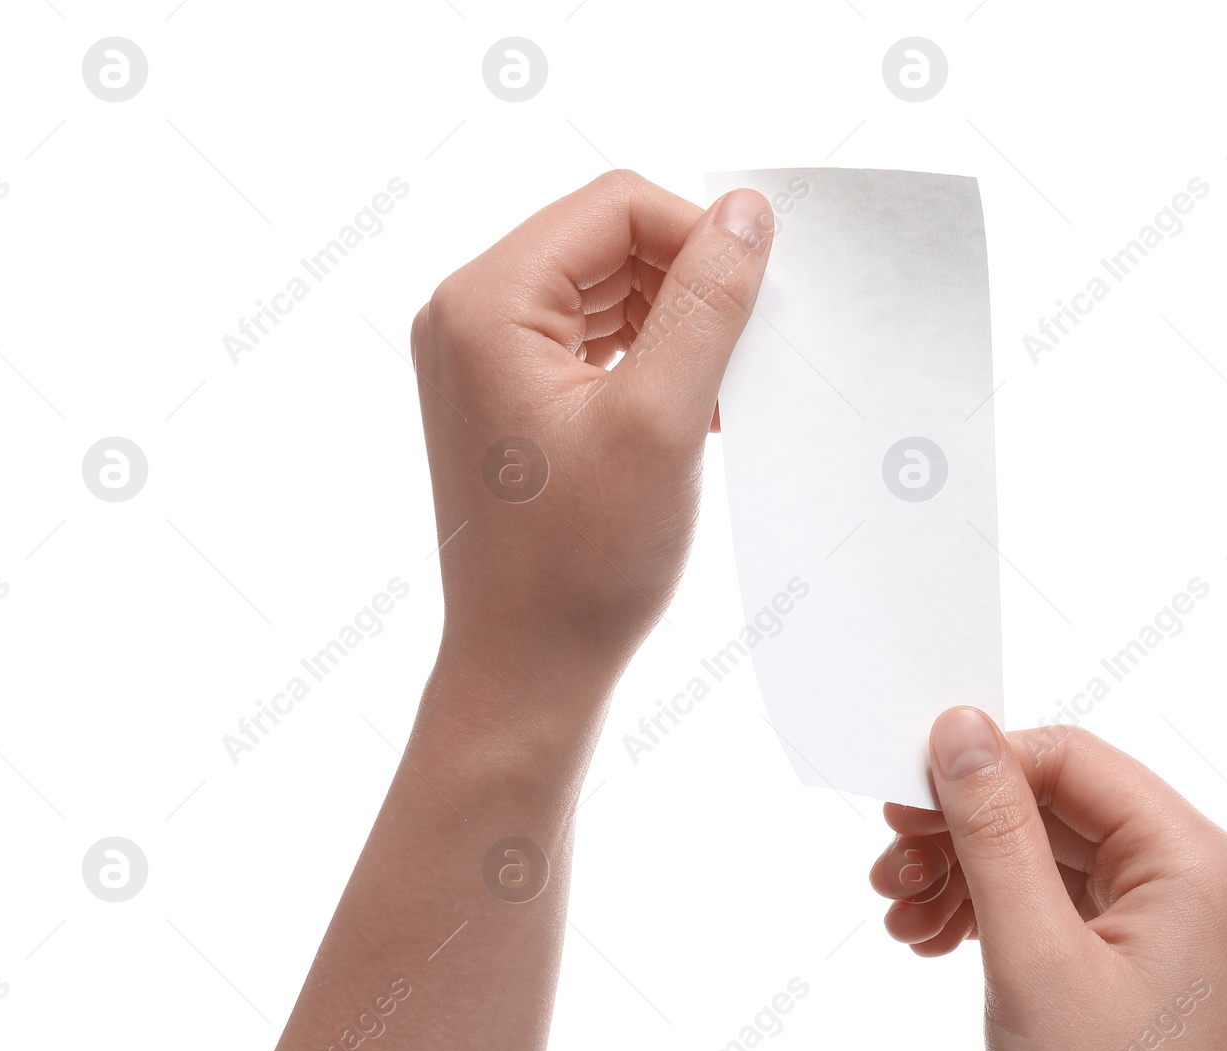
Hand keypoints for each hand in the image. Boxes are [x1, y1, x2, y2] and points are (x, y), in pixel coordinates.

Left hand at [410, 171, 772, 701]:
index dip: (700, 236)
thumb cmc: (582, 565)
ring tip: (718, 396)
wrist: (528, 669)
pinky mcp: (504, 399)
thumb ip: (707, 303)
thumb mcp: (663, 420)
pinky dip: (648, 362)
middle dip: (687, 287)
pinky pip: (589, 342)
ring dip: (674, 328)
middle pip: (607, 241)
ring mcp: (480, 358)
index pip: (616, 206)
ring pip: (605, 292)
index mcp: (486, 303)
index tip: (758, 302)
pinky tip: (691, 413)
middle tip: (743, 358)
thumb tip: (746, 211)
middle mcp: (468, 316)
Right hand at [869, 712, 1226, 1050]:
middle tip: (888, 869)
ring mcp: (1156, 922)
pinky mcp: (1124, 962)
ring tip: (899, 919)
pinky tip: (931, 942)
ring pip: (1037, 854)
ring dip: (960, 875)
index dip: (977, 767)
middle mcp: (1183, 877)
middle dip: (959, 832)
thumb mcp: (1032, 955)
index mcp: (1188, 857)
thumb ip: (994, 830)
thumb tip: (961, 727)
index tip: (898, 802)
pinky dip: (983, 914)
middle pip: (1048, 804)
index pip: (1068, 758)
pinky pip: (1044, 904)